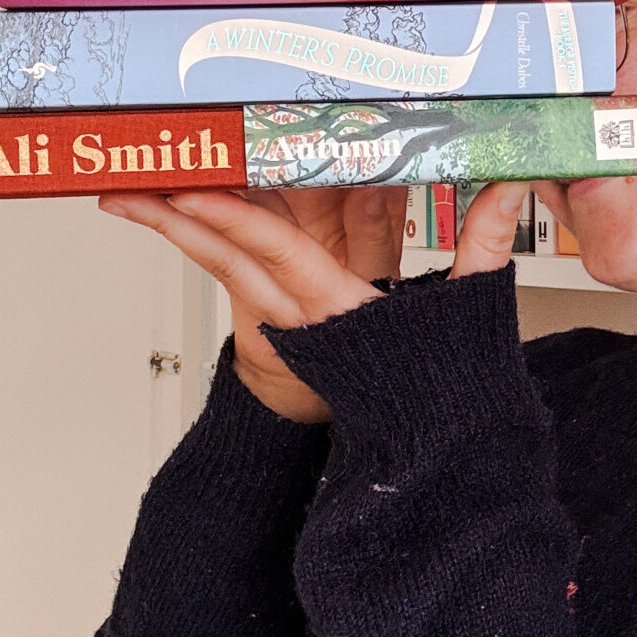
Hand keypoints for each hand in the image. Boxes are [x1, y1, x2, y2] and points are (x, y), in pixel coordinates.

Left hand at [97, 181, 528, 419]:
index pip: (279, 256)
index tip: (192, 192)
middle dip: (172, 222)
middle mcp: (301, 319)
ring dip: (176, 232)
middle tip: (126, 186)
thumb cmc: (442, 386)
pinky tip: (185, 218)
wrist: (430, 449)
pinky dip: (209, 247)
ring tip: (133, 195)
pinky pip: (239, 279)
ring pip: (223, 270)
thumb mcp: (467, 307)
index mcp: (338, 311)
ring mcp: (287, 325)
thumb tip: (511, 186)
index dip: (233, 220)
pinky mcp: (287, 327)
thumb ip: (484, 239)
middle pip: (227, 261)